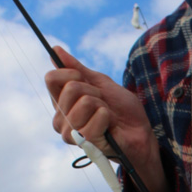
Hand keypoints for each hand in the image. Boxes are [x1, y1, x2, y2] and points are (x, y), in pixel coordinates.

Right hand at [44, 46, 171, 191]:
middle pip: (70, 88)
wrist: (139, 132)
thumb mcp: (100, 83)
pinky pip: (96, 116)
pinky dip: (107, 116)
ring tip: (106, 115)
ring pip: (84, 101)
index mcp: (62, 102)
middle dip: (94, 90)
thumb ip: (78, 69)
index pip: (51, 78)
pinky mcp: (84, 142)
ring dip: (102, 105)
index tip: (85, 78)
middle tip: (102, 102)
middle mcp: (61, 118)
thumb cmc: (120, 109)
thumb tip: (55, 49)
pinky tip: (109, 126)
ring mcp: (70, 132)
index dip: (70, 72)